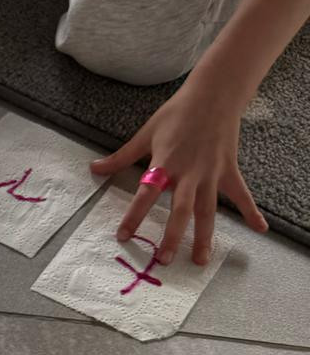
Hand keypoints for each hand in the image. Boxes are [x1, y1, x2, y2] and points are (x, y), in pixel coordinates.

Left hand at [90, 77, 266, 267]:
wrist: (214, 94)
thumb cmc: (177, 113)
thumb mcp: (145, 133)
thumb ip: (121, 157)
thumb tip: (94, 168)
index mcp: (166, 163)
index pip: (146, 193)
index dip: (134, 215)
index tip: (123, 236)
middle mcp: (189, 172)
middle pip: (180, 209)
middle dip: (172, 235)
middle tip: (163, 260)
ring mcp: (211, 173)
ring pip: (208, 210)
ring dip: (204, 236)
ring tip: (199, 260)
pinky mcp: (228, 170)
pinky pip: (241, 195)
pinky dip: (252, 211)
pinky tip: (260, 230)